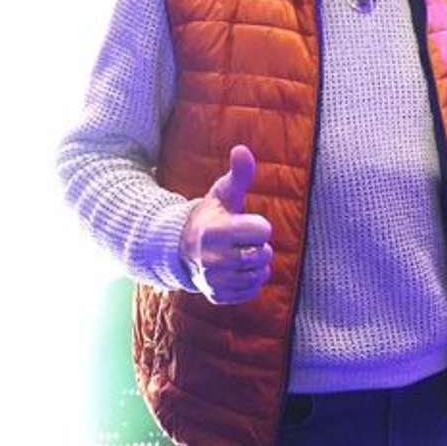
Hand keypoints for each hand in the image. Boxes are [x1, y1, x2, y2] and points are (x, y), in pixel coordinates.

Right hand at [180, 145, 273, 303]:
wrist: (182, 248)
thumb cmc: (211, 216)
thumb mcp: (223, 193)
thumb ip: (239, 174)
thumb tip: (242, 149)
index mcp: (215, 231)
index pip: (263, 231)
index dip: (258, 225)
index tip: (243, 224)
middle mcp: (212, 259)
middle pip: (264, 254)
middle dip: (258, 245)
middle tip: (241, 241)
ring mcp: (214, 281)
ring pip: (259, 274)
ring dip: (256, 264)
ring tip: (239, 254)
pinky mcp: (217, 297)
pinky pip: (252, 291)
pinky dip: (249, 281)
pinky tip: (236, 270)